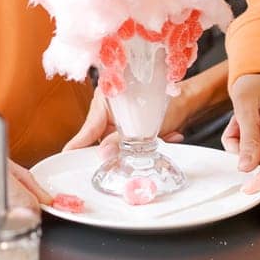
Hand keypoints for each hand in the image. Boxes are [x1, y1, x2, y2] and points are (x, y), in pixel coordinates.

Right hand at [62, 61, 231, 151]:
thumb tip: (103, 155)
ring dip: (142, 145)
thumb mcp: (143, 124)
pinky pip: (134, 143)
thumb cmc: (170, 102)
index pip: (88, 129)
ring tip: (165, 133)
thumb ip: (120, 141)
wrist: (192, 100)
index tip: (66, 158)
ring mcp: (121, 120)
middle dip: (124, 149)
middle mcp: (110, 111)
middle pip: (104, 140)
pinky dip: (151, 143)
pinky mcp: (133, 128)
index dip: (77, 145)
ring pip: (122, 144)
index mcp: (105, 102)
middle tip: (135, 151)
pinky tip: (170, 134)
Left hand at [222, 71, 259, 171]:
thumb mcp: (245, 107)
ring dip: (250, 144)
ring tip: (248, 122)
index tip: (239, 149)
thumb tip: (246, 168)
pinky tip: (257, 125)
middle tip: (240, 128)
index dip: (248, 164)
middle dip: (245, 150)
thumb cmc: (259, 81)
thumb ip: (247, 140)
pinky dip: (259, 141)